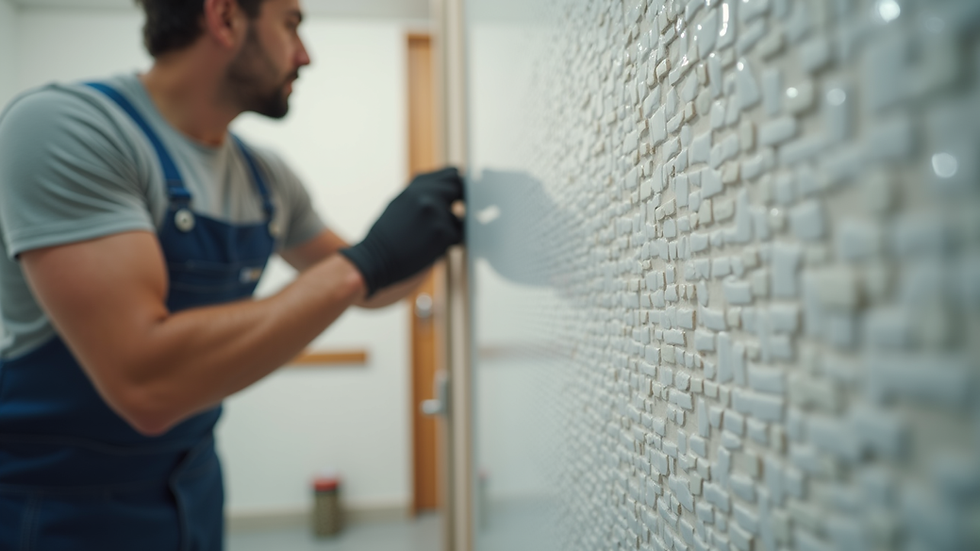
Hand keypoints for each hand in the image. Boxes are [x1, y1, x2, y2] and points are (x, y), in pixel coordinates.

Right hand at [340, 167, 463, 295]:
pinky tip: (428, 249)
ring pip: (460, 219)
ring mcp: (436, 212)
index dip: (456, 186)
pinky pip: (458, 237)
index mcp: (416, 186)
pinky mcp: (443, 233)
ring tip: (426, 240)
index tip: (455, 197)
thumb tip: (452, 184)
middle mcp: (427, 194)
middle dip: (458, 204)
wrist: (374, 260)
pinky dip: (447, 245)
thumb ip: (424, 193)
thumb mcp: (401, 203)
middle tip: (442, 222)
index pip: (452, 174)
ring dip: (450, 230)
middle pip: (459, 189)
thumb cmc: (387, 237)